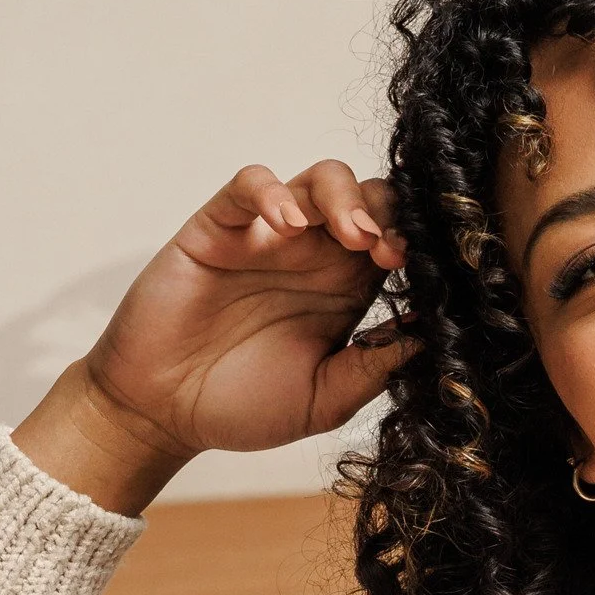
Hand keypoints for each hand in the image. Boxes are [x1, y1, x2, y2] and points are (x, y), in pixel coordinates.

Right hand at [17, 160, 411, 511]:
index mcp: (346, 292)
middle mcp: (314, 257)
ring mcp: (267, 237)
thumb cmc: (242, 407)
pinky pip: (248, 185)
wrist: (163, 413)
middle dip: (389, 214)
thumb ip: (372, 369)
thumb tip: (430, 339)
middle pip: (369, 199)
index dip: (414, 248)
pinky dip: (272, 192)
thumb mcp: (324, 400)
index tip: (419, 274)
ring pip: (319, 180)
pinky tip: (285, 224)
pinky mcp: (219, 228)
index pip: (395, 243)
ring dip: (345, 198)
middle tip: (389, 252)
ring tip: (353, 235)